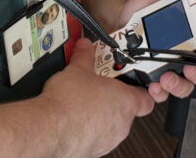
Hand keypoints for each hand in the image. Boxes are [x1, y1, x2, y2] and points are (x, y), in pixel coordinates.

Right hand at [40, 37, 154, 156]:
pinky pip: (96, 136)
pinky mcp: (93, 150)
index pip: (147, 98)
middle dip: (113, 98)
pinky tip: (74, 117)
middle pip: (127, 110)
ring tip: (83, 101)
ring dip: (101, 114)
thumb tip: (84, 47)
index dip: (140, 89)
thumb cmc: (67, 103)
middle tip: (99, 87)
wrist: (48, 129)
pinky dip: (88, 128)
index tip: (131, 82)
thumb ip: (85, 55)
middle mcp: (121, 124)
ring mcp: (108, 140)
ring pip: (111, 124)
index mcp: (126, 102)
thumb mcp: (77, 68)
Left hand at [115, 0, 195, 101]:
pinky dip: (160, 93)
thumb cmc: (136, 13)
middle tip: (191, 67)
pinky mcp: (153, 82)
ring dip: (180, 85)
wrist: (111, 26)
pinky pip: (162, 94)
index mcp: (191, 35)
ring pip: (186, 86)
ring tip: (167, 78)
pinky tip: (153, 85)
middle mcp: (184, 55)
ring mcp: (170, 70)